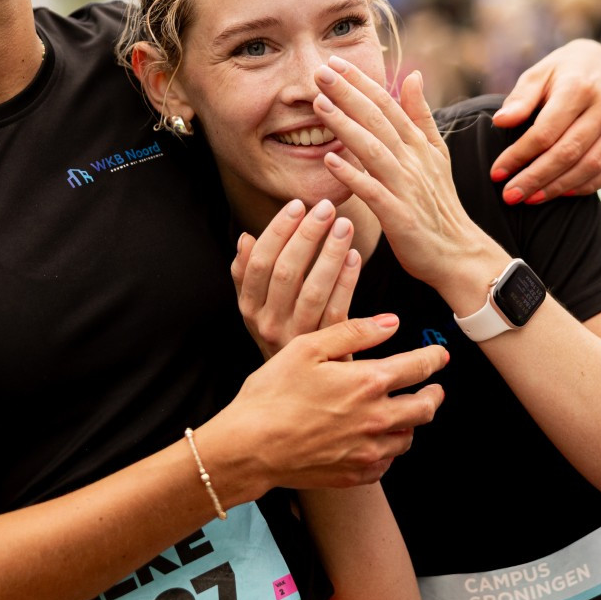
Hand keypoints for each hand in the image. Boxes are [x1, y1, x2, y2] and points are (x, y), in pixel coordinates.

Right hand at [204, 316, 447, 491]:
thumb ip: (353, 332)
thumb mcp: (307, 348)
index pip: (418, 368)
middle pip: (425, 408)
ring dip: (411, 423)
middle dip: (434, 394)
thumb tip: (391, 323)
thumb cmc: (272, 394)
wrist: (250, 447)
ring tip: (403, 413)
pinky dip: (388, 449)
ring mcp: (367, 451)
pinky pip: (386, 463)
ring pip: (408, 438)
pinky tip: (377, 440)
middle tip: (433, 388)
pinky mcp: (355, 474)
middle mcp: (376, 419)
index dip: (434, 358)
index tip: (440, 354)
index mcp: (367, 383)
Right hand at [231, 198, 360, 358]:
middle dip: (307, 235)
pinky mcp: (325, 350)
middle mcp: (267, 324)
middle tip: (326, 207)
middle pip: (286, 272)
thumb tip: (245, 237)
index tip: (297, 205)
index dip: (277, 231)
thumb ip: (247, 274)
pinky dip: (347, 281)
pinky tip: (355, 257)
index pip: (259, 262)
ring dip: (330, 254)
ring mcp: (297, 339)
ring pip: (313, 290)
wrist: (296, 394)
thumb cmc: (282, 336)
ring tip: (344, 226)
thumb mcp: (256, 308)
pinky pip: (337, 310)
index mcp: (249, 308)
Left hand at [312, 58, 507, 304]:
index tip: (335, 62)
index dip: (361, 82)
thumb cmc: (440, 205)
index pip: (387, 105)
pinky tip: (329, 160)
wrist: (458, 253)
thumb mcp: (437, 154)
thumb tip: (413, 75)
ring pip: (373, 149)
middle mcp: (412, 160)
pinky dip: (352, 175)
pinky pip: (372, 192)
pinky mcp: (399, 215)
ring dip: (346, 126)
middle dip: (348, 93)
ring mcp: (406, 187)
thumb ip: (421, 115)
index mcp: (418, 144)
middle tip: (320, 72)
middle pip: (378, 120)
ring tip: (320, 105)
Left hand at [488, 39, 600, 203]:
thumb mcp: (537, 75)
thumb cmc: (561, 72)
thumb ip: (520, 99)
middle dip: (536, 178)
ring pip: (591, 166)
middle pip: (568, 152)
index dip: (519, 155)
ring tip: (530, 198)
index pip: (546, 131)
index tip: (497, 173)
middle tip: (510, 196)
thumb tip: (500, 122)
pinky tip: (560, 193)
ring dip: (558, 187)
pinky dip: (585, 186)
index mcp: (579, 87)